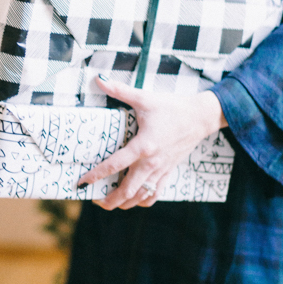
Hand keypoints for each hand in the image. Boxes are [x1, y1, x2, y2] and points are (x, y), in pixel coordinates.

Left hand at [78, 77, 226, 209]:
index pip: (114, 165)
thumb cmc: (172, 107)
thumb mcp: (145, 98)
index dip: (96, 175)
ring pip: (141, 196)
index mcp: (143, 145)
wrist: (200, 117)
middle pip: (128, 190)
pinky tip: (135, 200)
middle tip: (95, 200)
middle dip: (110, 200)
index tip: (82, 182)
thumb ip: (120, 90)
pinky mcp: (169, 171)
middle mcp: (152, 162)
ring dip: (125, 203)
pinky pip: (155, 193)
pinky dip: (144, 200)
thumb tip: (99, 80)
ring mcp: (161, 169)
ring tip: (111, 203)